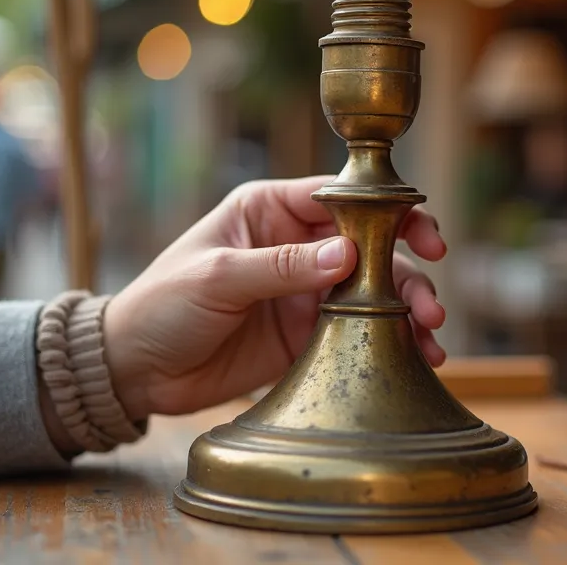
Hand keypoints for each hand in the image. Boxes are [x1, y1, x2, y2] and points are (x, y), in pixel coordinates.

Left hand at [100, 176, 446, 421]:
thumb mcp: (217, 277)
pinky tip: (420, 355)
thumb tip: (348, 254)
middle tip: (430, 304)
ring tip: (432, 336)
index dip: (389, 212)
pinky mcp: (310, 333)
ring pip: (377, 290)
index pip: (342, 198)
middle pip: (373, 246)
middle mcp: (298, 244)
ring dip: (409, 309)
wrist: (135, 370)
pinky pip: (362, 330)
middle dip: (409, 271)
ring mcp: (308, 290)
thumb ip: (282, 266)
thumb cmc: (161, 305)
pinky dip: (394, 341)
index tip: (423, 234)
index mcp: (271, 210)